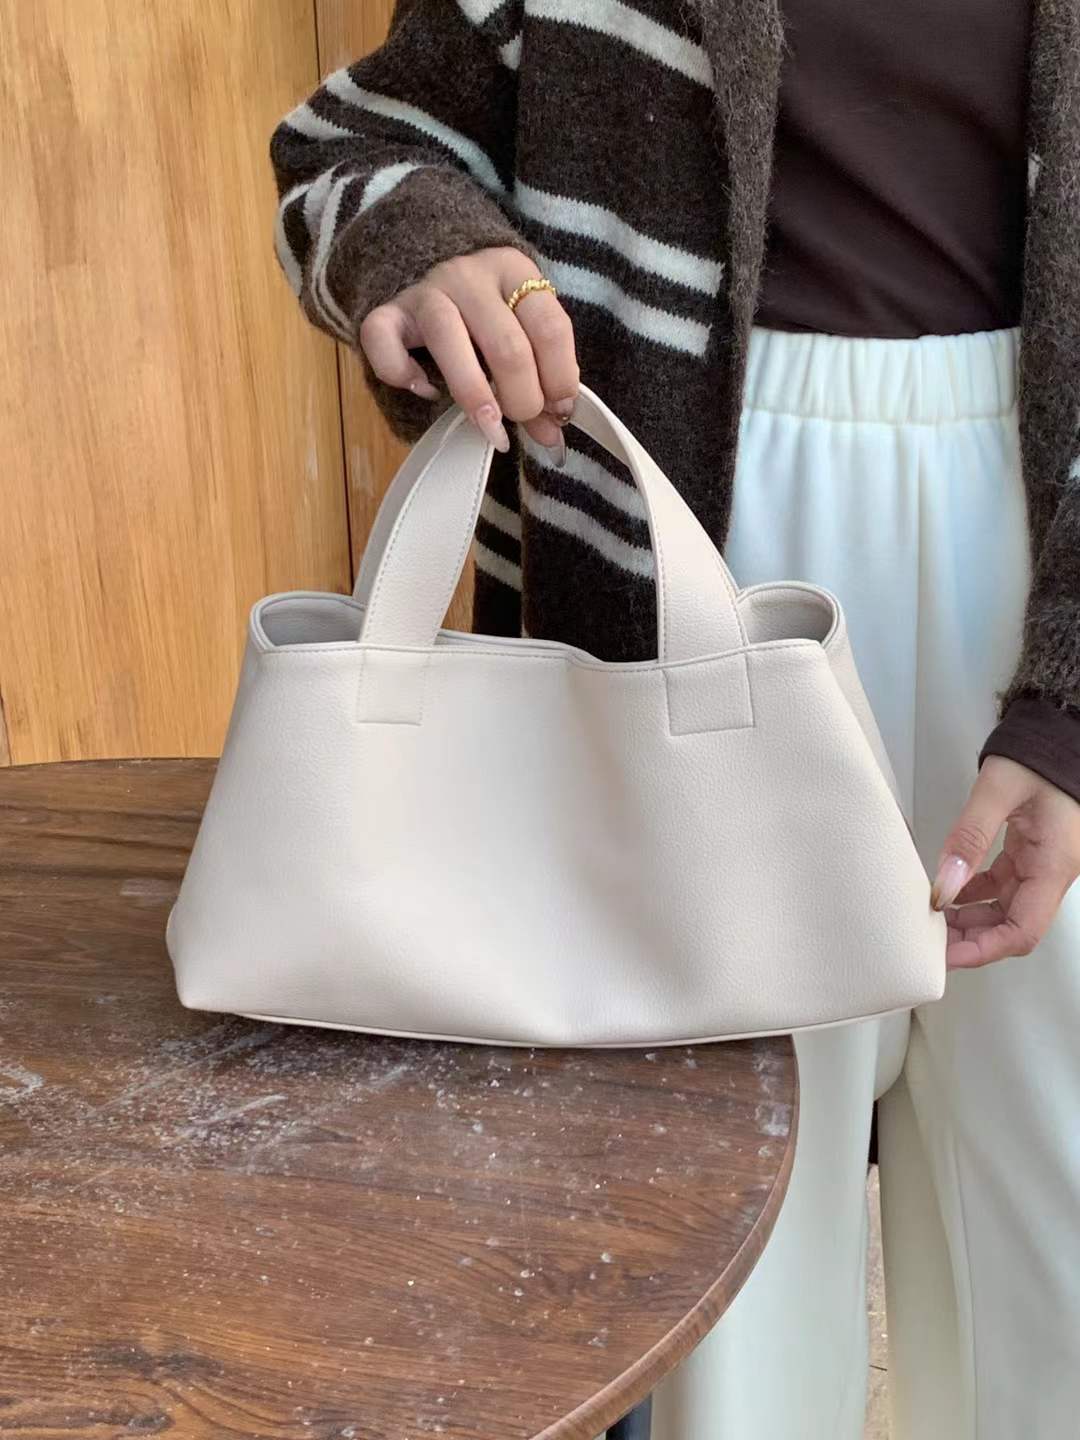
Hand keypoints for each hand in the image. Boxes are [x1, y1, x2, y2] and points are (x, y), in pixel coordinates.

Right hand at [358, 246, 578, 458]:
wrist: (434, 268)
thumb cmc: (491, 312)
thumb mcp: (524, 330)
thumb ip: (541, 378)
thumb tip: (553, 433)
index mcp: (513, 272)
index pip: (550, 327)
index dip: (561, 377)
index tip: (560, 410)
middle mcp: (469, 276)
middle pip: (506, 344)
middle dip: (523, 398)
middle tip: (525, 419)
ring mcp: (425, 291)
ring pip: (448, 338)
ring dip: (475, 395)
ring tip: (490, 428)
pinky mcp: (388, 312)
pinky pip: (382, 340)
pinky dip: (402, 372)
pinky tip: (427, 392)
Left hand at [931, 755, 1079, 967]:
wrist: (1059, 732)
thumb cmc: (1037, 756)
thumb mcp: (997, 790)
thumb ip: (969, 837)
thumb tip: (943, 885)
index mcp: (1054, 865)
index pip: (1022, 931)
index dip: (984, 950)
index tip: (945, 956)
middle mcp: (1053, 872)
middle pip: (1012, 926)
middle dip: (971, 939)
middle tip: (927, 941)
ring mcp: (1043, 864)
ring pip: (1005, 909)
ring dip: (970, 918)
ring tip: (931, 919)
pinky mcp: (1031, 853)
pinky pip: (1003, 885)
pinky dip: (975, 893)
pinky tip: (948, 890)